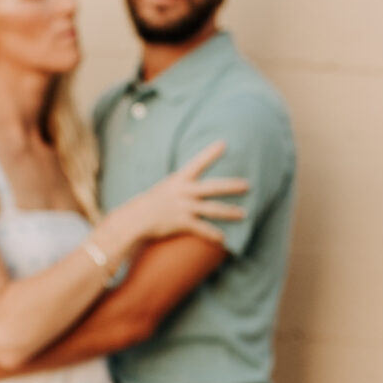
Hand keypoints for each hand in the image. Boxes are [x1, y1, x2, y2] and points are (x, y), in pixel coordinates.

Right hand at [109, 140, 246, 251]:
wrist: (134, 220)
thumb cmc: (150, 204)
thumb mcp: (165, 188)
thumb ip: (181, 185)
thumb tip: (194, 183)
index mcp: (179, 179)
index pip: (197, 162)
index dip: (210, 153)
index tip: (224, 143)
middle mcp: (183, 191)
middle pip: (212, 187)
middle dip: (231, 186)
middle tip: (248, 185)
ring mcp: (183, 207)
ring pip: (212, 209)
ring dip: (229, 211)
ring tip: (244, 214)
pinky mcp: (181, 223)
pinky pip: (202, 229)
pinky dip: (213, 234)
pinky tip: (224, 239)